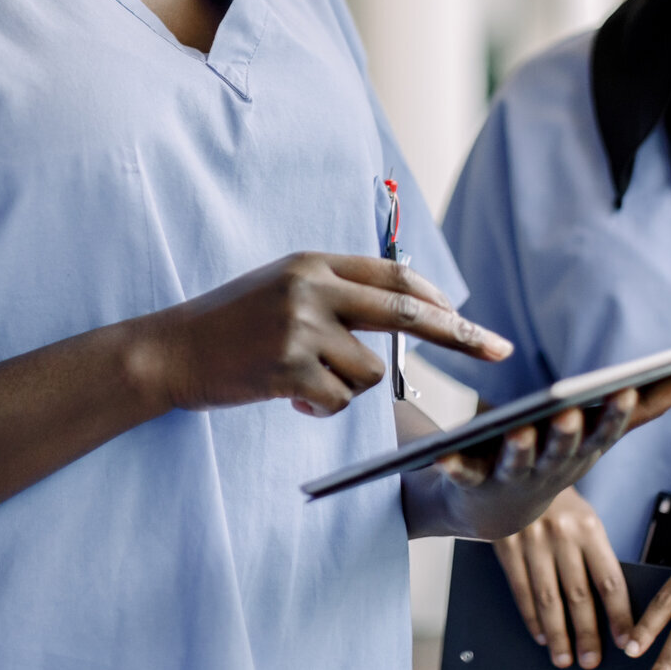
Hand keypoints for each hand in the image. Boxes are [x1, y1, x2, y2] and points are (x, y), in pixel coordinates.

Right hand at [138, 252, 512, 416]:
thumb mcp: (282, 288)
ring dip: (348, 387)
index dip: (436, 300)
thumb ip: (334, 293)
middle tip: (500, 350)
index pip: (393, 277)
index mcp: (313, 263)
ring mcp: (301, 327)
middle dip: (461, 335)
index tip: (468, 317)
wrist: (169, 350)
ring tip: (304, 382)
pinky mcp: (289, 368)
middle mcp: (312, 288)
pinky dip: (322, 406)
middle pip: (407, 314)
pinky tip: (288, 396)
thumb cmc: (229, 324)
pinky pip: (339, 399)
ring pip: (371, 371)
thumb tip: (405, 310)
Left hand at [427, 372, 670, 542]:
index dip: (613, 415)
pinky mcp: (473, 481)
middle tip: (570, 412)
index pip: (603, 433)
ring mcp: (511, 478)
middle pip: (562, 450)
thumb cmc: (554, 457)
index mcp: (582, 452)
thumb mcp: (600, 431)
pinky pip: (462, 473)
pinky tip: (443, 454)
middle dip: (568, 433)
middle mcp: (551, 469)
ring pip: (518, 463)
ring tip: (518, 431)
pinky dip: (453, 466)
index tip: (624, 390)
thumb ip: (648, 404)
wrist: (494, 507)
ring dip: (519, 449)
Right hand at [493, 487, 630, 668]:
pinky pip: (521, 588)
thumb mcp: (584, 520)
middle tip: (591, 661)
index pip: (609, 580)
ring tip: (563, 658)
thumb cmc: (560, 503)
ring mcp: (531, 539)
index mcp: (589, 527)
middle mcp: (561, 534)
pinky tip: (540, 634)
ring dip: (557, 634)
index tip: (627, 641)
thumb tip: (610, 607)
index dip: (620, 615)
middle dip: (587, 634)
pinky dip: (531, 616)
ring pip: (548, 598)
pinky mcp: (506, 543)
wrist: (518, 469)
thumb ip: (594, 556)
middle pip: (578, 595)